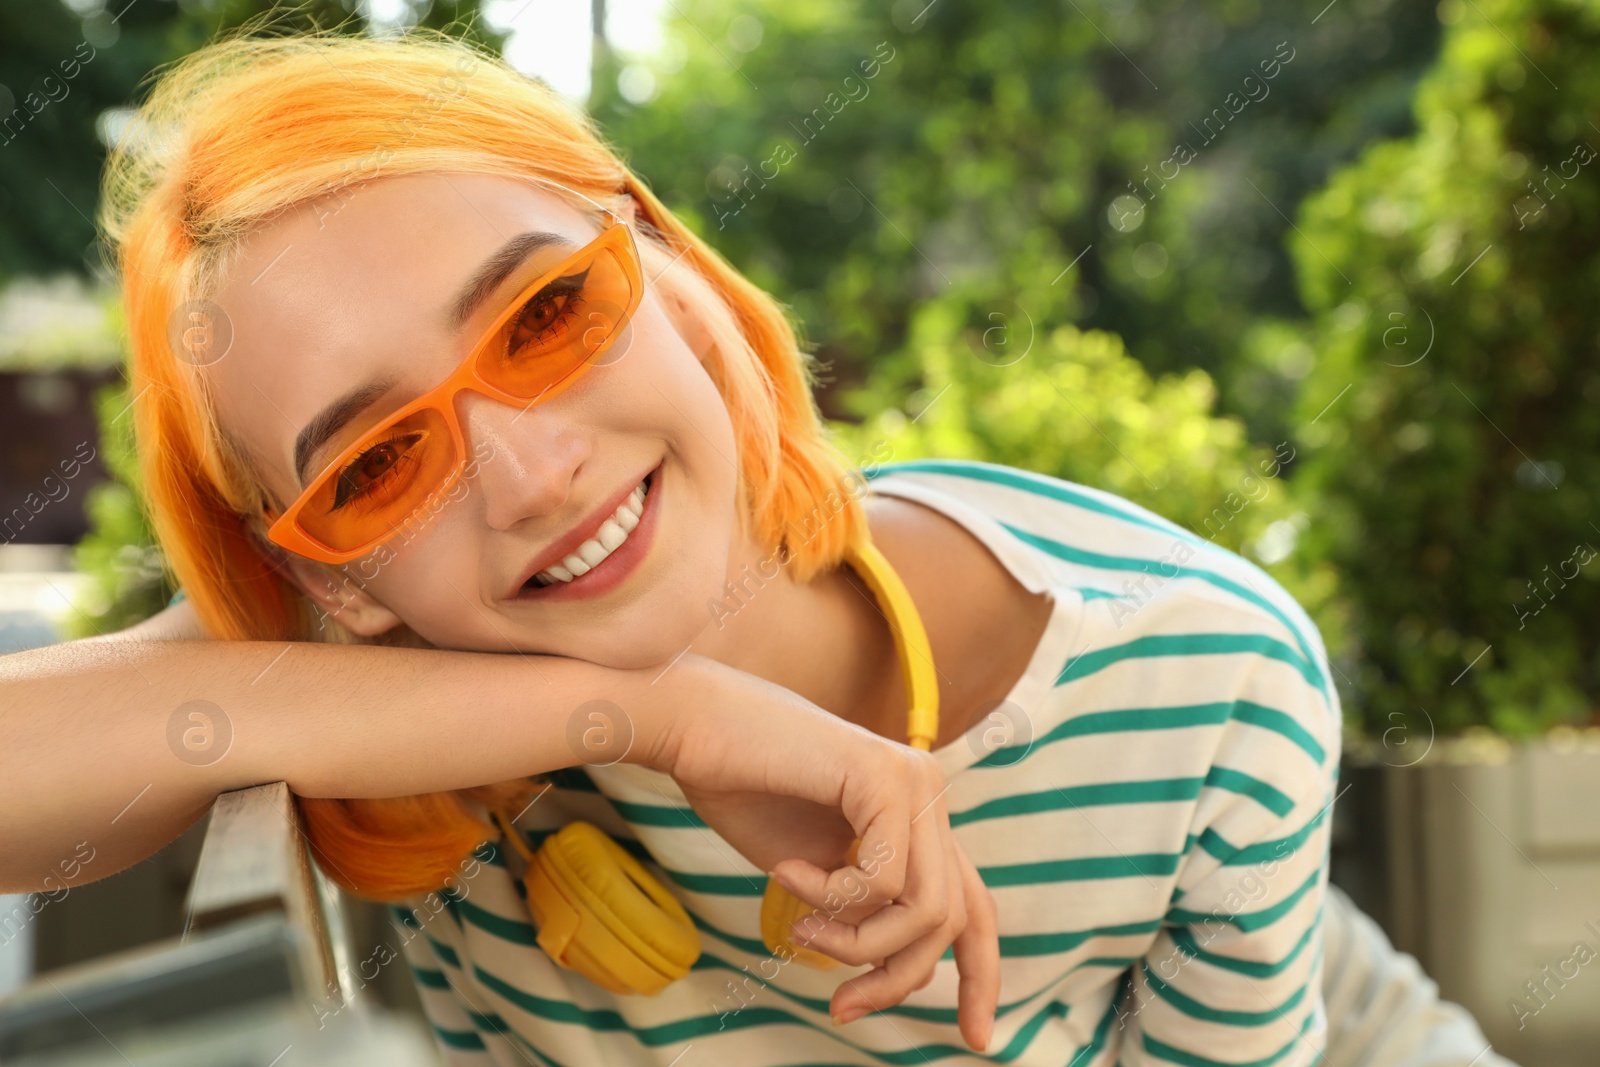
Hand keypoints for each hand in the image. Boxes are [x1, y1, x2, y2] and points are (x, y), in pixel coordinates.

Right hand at [643, 654, 998, 1051]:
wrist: (694, 726)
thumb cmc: (742, 791)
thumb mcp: (818, 872)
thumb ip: (864, 910)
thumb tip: (901, 975)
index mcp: (915, 815)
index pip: (973, 903)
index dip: (981, 975)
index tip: (976, 1038)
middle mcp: (927, 792)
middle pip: (950, 920)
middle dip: (896, 977)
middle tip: (841, 1006)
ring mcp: (914, 779)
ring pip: (924, 909)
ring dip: (858, 943)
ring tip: (802, 929)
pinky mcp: (886, 775)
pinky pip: (882, 882)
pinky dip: (829, 896)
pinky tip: (787, 870)